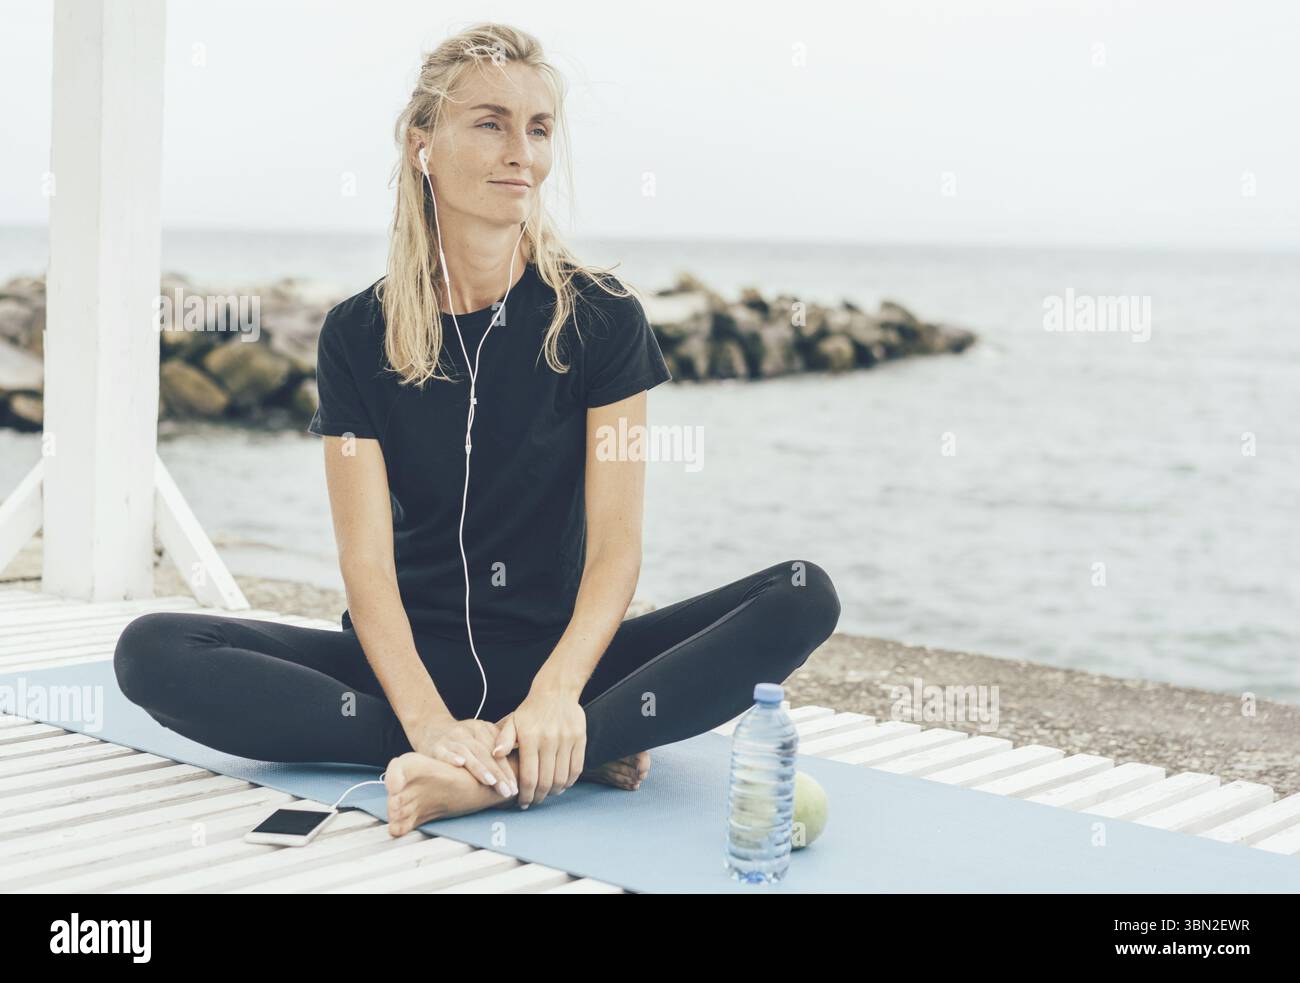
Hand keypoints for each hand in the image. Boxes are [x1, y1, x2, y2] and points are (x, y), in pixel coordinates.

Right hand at [404, 711, 517, 797]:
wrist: (429, 727)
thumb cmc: (461, 739)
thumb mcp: (479, 737)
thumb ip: (497, 747)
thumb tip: (521, 769)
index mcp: (482, 729)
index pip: (498, 750)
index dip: (508, 768)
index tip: (516, 786)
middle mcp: (467, 732)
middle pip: (486, 753)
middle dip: (498, 773)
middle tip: (508, 791)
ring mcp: (451, 738)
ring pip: (468, 752)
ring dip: (480, 768)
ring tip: (491, 782)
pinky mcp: (436, 746)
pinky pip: (444, 751)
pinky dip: (451, 757)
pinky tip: (459, 763)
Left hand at [493, 688, 585, 808]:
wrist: (556, 691)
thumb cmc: (530, 710)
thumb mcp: (512, 721)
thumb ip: (503, 739)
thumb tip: (495, 755)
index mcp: (530, 738)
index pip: (529, 777)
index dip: (526, 795)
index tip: (522, 802)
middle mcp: (549, 740)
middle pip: (546, 781)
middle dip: (538, 797)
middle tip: (533, 802)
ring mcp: (566, 739)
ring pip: (562, 777)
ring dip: (554, 791)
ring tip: (546, 794)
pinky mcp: (580, 739)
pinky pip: (577, 768)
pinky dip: (570, 781)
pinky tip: (562, 784)